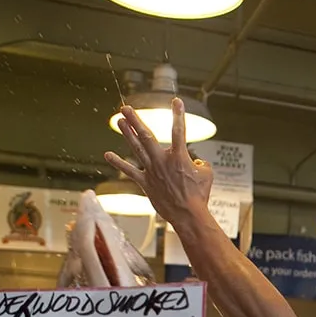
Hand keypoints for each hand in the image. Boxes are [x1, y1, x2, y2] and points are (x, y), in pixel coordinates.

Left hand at [105, 98, 213, 226]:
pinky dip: (118, 163)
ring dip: (126, 133)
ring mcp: (152, 171)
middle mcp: (162, 161)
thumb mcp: (207, 174)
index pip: (179, 131)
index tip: (177, 101)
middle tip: (125, 107)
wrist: (188, 215)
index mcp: (180, 157)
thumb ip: (200, 163)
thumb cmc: (200, 195)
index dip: (178, 114)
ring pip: (136, 148)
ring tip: (119, 121)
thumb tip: (194, 162)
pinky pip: (130, 171)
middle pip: (146, 136)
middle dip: (135, 120)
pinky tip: (108, 154)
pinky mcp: (145, 183)